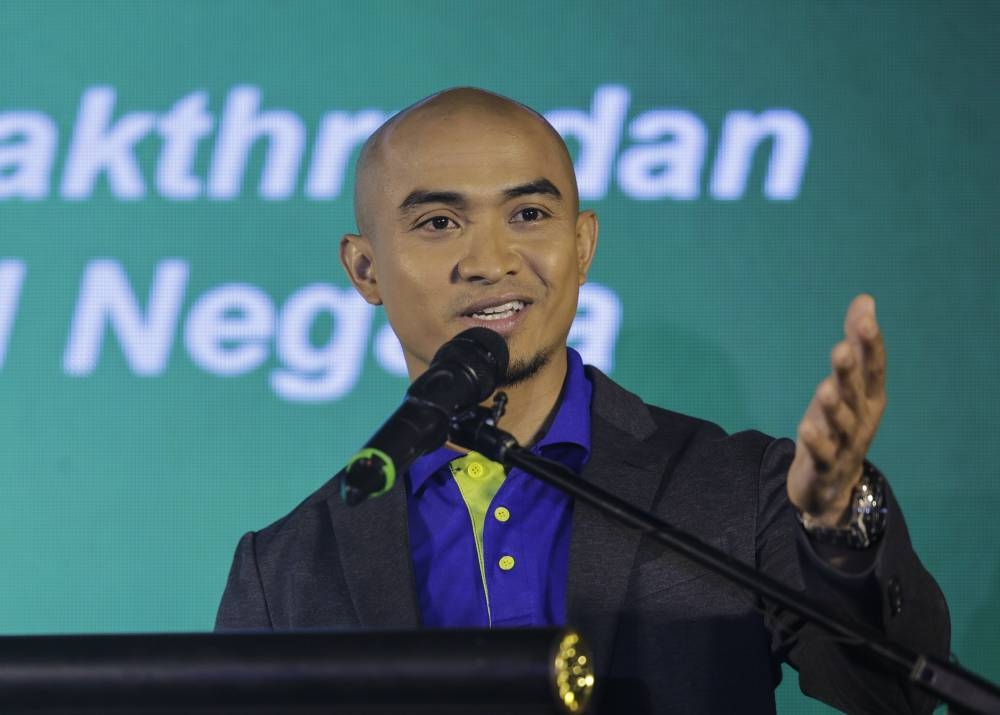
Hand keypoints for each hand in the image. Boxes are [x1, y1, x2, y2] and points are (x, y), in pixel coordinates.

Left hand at [787, 294, 886, 526]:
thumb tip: (865, 299)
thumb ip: (857, 343)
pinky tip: (806, 426)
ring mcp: (845, 443)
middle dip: (851, 371)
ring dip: (834, 406)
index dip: (870, 343)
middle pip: (856, 392)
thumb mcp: (850, 384)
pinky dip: (816, 441)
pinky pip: (822, 453)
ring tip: (825, 387)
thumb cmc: (841, 424)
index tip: (864, 317)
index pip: (874, 366)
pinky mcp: (824, 465)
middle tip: (842, 347)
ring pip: (840, 423)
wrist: (833, 485)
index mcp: (870, 396)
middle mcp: (861, 418)